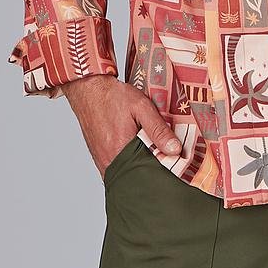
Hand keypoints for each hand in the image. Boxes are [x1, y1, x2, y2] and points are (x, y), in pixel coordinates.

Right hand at [61, 75, 182, 179]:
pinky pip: (120, 169)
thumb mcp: (141, 106)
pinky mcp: (100, 159)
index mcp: (120, 152)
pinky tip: (141, 153)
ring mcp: (103, 163)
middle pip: (138, 177)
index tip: (178, 166)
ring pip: (128, 174)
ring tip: (157, 156)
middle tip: (170, 162)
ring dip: (142, 167)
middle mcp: (109, 163)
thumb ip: (158, 129)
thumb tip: (175, 150)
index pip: (148, 173)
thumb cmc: (113, 97)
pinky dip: (131, 164)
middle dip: (154, 171)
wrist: (89, 90)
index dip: (164, 170)